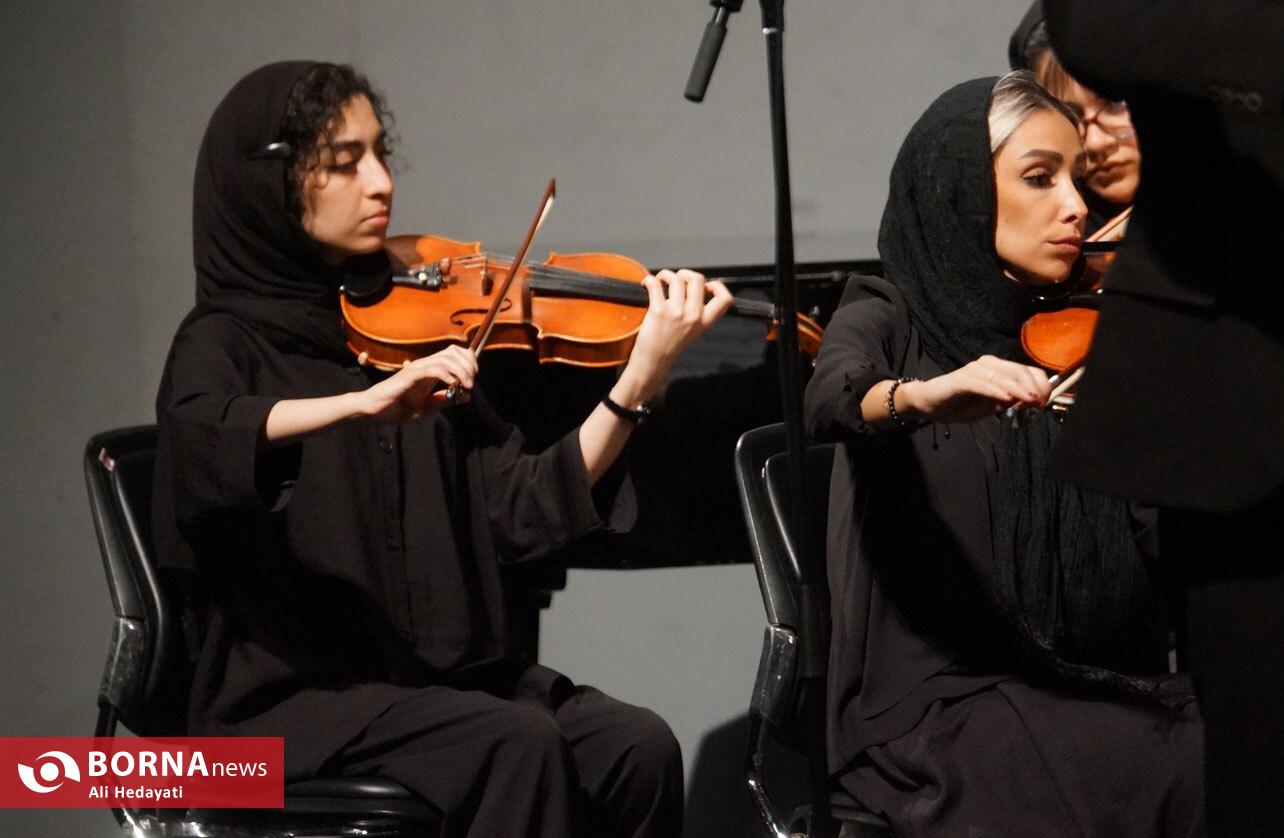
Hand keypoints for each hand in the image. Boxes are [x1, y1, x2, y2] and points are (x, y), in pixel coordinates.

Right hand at [357, 345, 477, 422]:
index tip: (473, 379)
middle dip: (469, 365)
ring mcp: (417, 368)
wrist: (375, 411)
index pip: (455, 353)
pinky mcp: (410, 375)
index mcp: (431, 370)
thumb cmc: (397, 409)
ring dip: (461, 371)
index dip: (469, 362)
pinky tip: (451, 385)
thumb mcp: (428, 408)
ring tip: (465, 386)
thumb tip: (465, 396)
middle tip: (470, 383)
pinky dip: (446, 375)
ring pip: (446, 358)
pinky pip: (433, 369)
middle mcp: (425, 365)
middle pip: (454, 351)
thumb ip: (445, 400)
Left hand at [616, 269, 733, 401]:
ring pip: (676, 279)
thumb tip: (694, 287)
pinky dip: (649, 280)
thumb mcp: (694, 330)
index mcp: (705, 321)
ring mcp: (676, 313)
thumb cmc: (670, 344)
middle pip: (697, 279)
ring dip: (665, 275)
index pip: (725, 299)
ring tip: (659, 281)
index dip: (717, 286)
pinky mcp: (658, 311)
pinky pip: (655, 284)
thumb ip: (698, 312)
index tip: (706, 286)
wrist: (654, 361)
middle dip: (685, 274)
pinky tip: (646, 284)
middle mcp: (694, 316)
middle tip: (676, 280)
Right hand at [901, 355, 1050, 423]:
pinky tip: (1007, 400)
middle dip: (1033, 388)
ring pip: (1004, 377)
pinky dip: (996, 391)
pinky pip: (983, 384)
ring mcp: (974, 370)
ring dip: (1019, 390)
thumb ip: (1007, 403)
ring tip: (1030, 402)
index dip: (1040, 384)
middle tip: (1040, 404)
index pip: (1027, 371)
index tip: (1045, 401)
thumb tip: (1026, 403)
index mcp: (997, 370)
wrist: (927, 404)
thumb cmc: (957, 405)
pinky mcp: (961, 379)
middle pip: (1019, 371)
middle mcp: (988, 365)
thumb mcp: (988, 407)